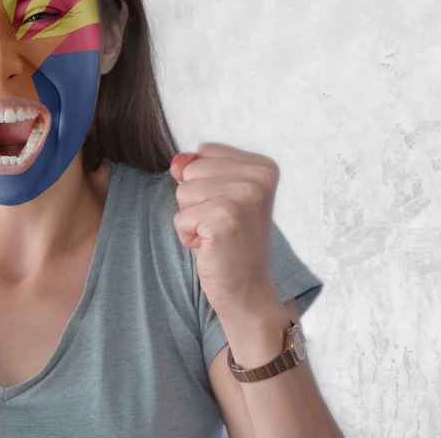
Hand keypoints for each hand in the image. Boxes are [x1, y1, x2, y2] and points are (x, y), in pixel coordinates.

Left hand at [170, 143, 279, 318]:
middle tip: (218, 224)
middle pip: (190, 169)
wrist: (246, 288)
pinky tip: (210, 246)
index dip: (202, 182)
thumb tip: (177, 160)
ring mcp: (246, 196)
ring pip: (183, 191)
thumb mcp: (213, 195)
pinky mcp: (226, 219)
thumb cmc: (228, 240)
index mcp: (263, 166)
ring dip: (190, 218)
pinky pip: (181, 216)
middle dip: (193, 200)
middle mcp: (260, 177)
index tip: (225, 208)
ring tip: (215, 234)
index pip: (203, 152)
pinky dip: (187, 235)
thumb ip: (194, 168)